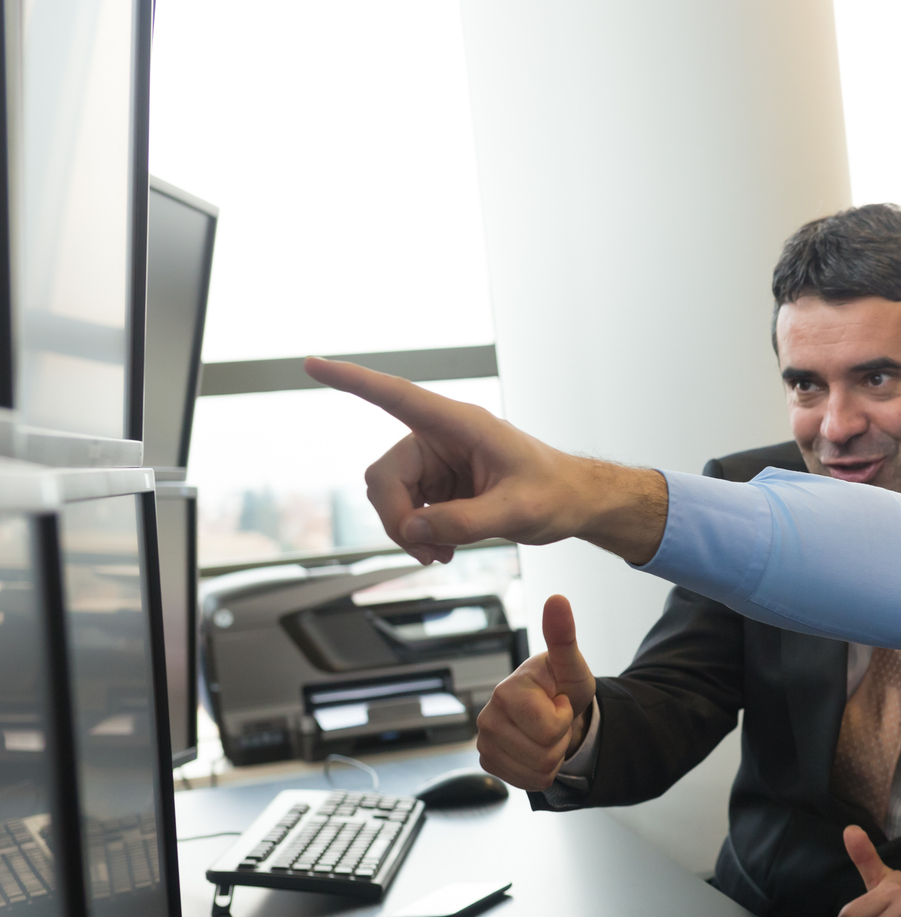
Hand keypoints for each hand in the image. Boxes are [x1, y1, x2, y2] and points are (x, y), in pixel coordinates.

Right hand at [305, 357, 669, 565]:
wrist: (574, 503)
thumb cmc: (556, 492)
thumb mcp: (518, 512)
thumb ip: (467, 522)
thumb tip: (416, 529)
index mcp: (461, 424)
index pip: (397, 396)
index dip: (352, 381)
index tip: (311, 364)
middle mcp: (440, 436)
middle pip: (384, 476)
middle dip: (396, 518)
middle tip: (425, 550)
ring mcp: (435, 461)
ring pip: (390, 498)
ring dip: (408, 531)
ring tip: (443, 552)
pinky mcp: (437, 485)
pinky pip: (406, 511)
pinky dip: (418, 534)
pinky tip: (444, 548)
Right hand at [476, 595, 596, 790]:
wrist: (555, 711)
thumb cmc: (562, 686)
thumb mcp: (571, 666)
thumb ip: (564, 636)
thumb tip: (558, 599)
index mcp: (506, 690)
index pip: (549, 728)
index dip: (564, 717)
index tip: (558, 701)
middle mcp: (487, 717)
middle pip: (543, 754)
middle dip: (559, 740)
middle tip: (553, 719)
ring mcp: (484, 742)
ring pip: (537, 771)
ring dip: (552, 756)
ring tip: (546, 733)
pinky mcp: (489, 762)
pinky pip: (528, 783)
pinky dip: (541, 771)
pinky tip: (536, 748)